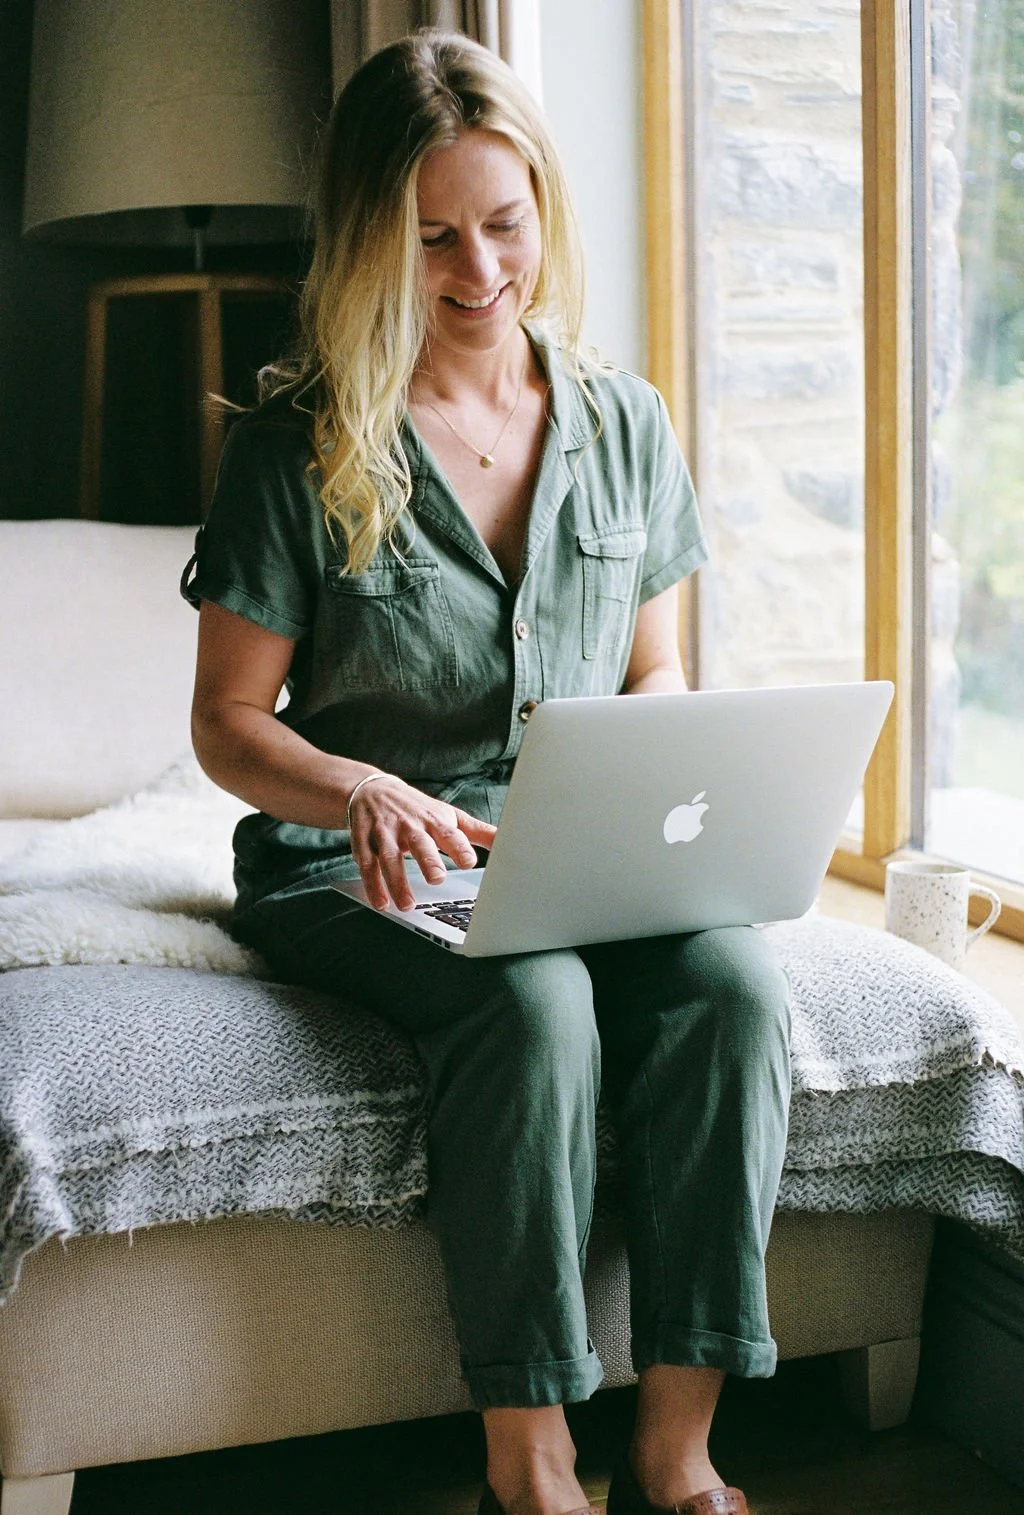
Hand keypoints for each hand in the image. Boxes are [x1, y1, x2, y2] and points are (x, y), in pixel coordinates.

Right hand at [347, 776, 497, 910]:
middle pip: (419, 843)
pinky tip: (381, 903)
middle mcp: (410, 826)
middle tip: (437, 879)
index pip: (449, 833)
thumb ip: (477, 831)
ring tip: (407, 905)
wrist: (373, 790)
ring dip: (398, 882)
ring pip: (390, 858)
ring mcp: (386, 834)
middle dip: (428, 860)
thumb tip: (509, 842)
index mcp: (434, 820)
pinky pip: (367, 865)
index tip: (469, 861)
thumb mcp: (449, 816)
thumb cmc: (418, 809)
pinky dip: (373, 885)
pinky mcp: (365, 843)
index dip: (459, 846)